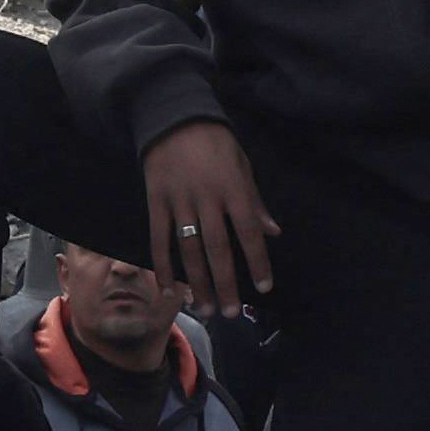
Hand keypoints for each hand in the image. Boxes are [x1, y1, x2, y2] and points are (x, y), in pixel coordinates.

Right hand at [143, 121, 278, 311]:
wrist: (173, 116)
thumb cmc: (215, 141)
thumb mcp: (242, 165)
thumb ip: (255, 201)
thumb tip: (273, 232)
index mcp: (234, 189)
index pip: (249, 232)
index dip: (258, 261)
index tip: (264, 287)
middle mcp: (207, 199)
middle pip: (218, 249)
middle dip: (225, 283)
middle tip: (230, 313)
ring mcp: (179, 202)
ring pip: (188, 250)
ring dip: (197, 282)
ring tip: (204, 308)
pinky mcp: (156, 202)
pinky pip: (159, 239)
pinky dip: (163, 266)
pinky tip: (170, 290)